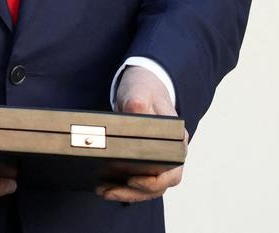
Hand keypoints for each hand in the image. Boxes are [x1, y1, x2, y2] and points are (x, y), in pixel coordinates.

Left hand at [98, 66, 188, 202]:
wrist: (143, 85)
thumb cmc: (145, 89)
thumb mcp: (140, 92)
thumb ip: (138, 102)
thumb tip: (135, 111)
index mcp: (176, 141)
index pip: (172, 172)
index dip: (154, 182)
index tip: (133, 181)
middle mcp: (171, 154)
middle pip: (158, 185)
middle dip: (134, 193)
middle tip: (108, 192)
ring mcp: (158, 159)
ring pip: (147, 187)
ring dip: (125, 193)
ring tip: (102, 191)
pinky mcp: (144, 160)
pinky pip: (137, 180)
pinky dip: (122, 186)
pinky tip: (103, 186)